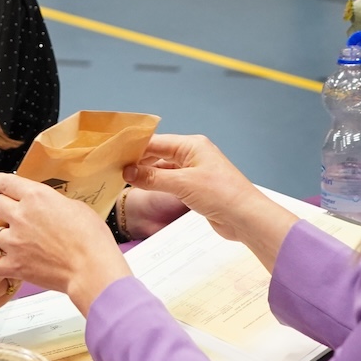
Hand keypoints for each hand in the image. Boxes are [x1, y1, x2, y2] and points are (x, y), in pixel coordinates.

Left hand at [0, 173, 131, 315]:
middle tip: (8, 215)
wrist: (92, 268)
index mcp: (37, 196)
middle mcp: (21, 216)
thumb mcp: (77, 208)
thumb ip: (56, 204)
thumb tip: (50, 207)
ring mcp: (14, 241)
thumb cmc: (92, 238)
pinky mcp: (14, 265)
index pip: (5, 182)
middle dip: (1, 207)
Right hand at [123, 134, 297, 271]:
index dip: (135, 148)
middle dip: (139, 160)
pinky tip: (143, 187)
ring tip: (124, 178)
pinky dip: (157, 183)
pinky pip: (170, 181)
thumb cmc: (221, 194)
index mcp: (192, 145)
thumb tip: (128, 171)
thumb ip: (152, 177)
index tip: (114, 154)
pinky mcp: (196, 187)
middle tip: (115, 168)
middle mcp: (193, 154)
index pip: (156, 142)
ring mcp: (194, 171)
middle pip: (159, 153)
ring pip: (163, 168)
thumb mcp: (182, 184)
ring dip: (147, 173)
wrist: (246, 218)